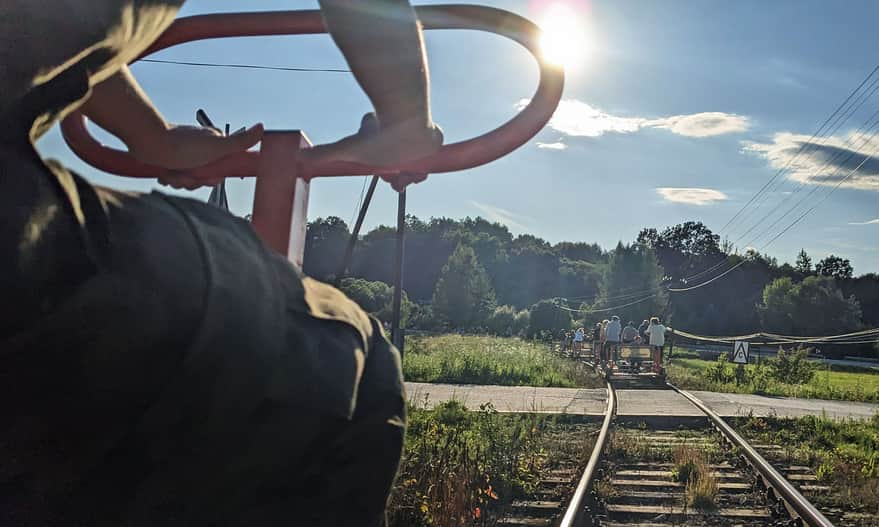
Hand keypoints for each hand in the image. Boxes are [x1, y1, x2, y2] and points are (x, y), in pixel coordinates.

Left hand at [134, 124, 262, 188]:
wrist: (150, 144)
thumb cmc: (181, 145)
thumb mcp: (217, 146)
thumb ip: (240, 141)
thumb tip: (261, 128)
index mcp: (214, 143)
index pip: (223, 168)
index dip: (215, 176)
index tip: (208, 175)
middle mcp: (200, 148)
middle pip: (205, 175)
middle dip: (195, 180)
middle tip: (188, 173)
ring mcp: (185, 155)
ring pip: (189, 178)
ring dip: (181, 180)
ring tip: (174, 172)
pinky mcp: (170, 160)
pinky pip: (175, 177)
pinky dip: (170, 178)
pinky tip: (166, 172)